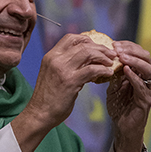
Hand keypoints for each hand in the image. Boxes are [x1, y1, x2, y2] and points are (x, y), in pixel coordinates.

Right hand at [12, 33, 116, 151]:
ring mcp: (62, 69)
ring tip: (110, 62)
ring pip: (88, 53)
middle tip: (110, 54)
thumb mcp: (54, 75)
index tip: (97, 46)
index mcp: (51, 56)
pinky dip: (103, 69)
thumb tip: (88, 61)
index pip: (71, 38)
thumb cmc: (48, 98)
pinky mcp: (70, 81)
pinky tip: (108, 73)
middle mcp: (56, 59)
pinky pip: (92, 69)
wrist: (39, 114)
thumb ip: (67, 65)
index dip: (86, 39)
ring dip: (103, 56)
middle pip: (83, 44)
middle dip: (100, 47)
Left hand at [107, 41, 150, 151]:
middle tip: (118, 48)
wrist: (122, 128)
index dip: (127, 46)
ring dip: (135, 61)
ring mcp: (147, 90)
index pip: (138, 53)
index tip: (114, 43)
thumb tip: (105, 58)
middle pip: (146, 57)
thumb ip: (113, 73)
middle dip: (132, 50)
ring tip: (122, 57)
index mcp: (139, 73)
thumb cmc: (119, 107)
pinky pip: (142, 87)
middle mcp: (146, 79)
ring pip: (148, 70)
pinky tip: (126, 71)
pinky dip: (135, 77)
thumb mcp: (113, 86)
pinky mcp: (146, 101)